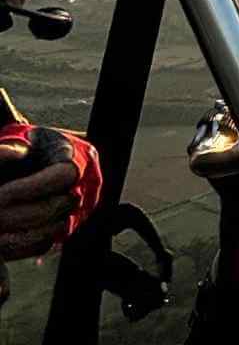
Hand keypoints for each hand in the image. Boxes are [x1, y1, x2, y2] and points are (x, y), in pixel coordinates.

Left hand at [0, 130, 79, 260]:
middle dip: (12, 214)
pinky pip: (44, 244)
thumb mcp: (29, 137)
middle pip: (51, 208)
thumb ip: (15, 144)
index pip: (59, 177)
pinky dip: (19, 246)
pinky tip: (1, 240)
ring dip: (14, 234)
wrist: (61, 158)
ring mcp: (78, 213)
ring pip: (48, 230)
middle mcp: (85, 189)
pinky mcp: (65, 231)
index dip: (27, 188)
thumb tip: (10, 153)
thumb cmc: (40, 146)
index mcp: (79, 159)